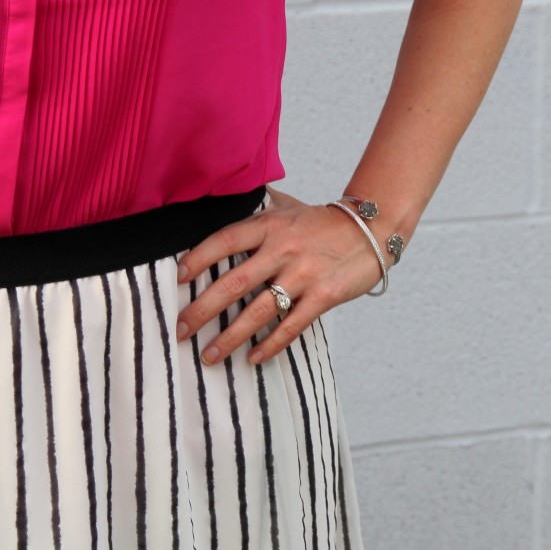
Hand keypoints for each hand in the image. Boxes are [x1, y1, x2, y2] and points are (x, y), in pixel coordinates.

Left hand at [174, 186, 388, 364]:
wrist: (372, 230)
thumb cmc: (322, 222)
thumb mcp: (289, 206)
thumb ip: (259, 204)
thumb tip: (228, 191)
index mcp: (270, 225)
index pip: (225, 240)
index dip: (199, 258)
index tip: (178, 279)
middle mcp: (283, 249)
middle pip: (234, 283)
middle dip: (202, 310)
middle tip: (180, 330)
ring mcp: (304, 274)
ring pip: (259, 311)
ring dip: (230, 337)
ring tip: (209, 356)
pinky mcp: (324, 296)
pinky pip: (292, 326)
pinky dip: (271, 345)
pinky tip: (254, 358)